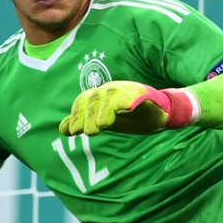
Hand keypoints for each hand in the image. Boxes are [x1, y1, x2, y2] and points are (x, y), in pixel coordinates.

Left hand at [58, 81, 196, 135]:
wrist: (158, 112)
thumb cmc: (129, 117)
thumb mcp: (104, 121)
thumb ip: (85, 122)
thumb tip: (64, 129)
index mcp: (100, 95)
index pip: (83, 101)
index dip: (77, 115)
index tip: (73, 131)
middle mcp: (112, 90)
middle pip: (95, 98)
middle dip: (89, 115)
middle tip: (87, 133)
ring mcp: (128, 91)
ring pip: (112, 97)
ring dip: (106, 110)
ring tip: (103, 125)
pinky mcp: (145, 96)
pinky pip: (136, 96)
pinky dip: (130, 100)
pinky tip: (126, 109)